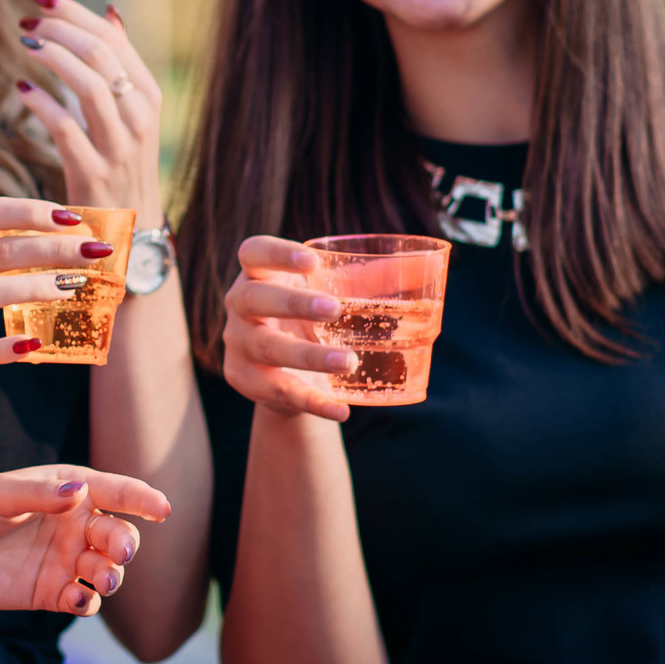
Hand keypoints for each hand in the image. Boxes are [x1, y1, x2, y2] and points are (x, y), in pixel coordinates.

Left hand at [0, 465, 169, 618]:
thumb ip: (37, 494)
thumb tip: (78, 492)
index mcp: (65, 490)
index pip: (112, 491)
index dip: (139, 498)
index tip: (162, 507)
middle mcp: (73, 525)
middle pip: (116, 533)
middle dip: (125, 542)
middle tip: (119, 550)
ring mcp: (65, 560)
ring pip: (107, 568)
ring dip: (113, 573)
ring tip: (103, 576)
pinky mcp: (51, 592)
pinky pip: (83, 599)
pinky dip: (88, 600)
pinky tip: (77, 598)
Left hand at [13, 0, 165, 218]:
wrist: (130, 230)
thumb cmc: (122, 163)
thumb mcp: (131, 112)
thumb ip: (121, 64)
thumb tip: (109, 10)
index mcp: (148, 95)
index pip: (114, 38)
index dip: (76, 13)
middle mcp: (139, 117)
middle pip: (101, 54)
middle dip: (60, 29)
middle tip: (27, 22)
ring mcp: (119, 146)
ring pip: (88, 85)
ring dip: (52, 57)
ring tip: (25, 45)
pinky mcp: (93, 174)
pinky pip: (65, 127)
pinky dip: (41, 102)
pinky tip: (21, 88)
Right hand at [221, 235, 357, 419]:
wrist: (282, 371)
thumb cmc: (308, 318)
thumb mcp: (328, 294)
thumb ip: (366, 281)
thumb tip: (426, 269)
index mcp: (258, 274)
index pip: (253, 253)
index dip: (276, 254)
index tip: (311, 261)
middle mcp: (240, 306)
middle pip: (253, 298)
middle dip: (293, 303)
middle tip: (334, 310)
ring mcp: (238, 344)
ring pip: (268, 348)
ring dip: (309, 356)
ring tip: (348, 361)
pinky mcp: (245, 380)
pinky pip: (279, 391)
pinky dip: (312, 402)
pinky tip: (340, 410)